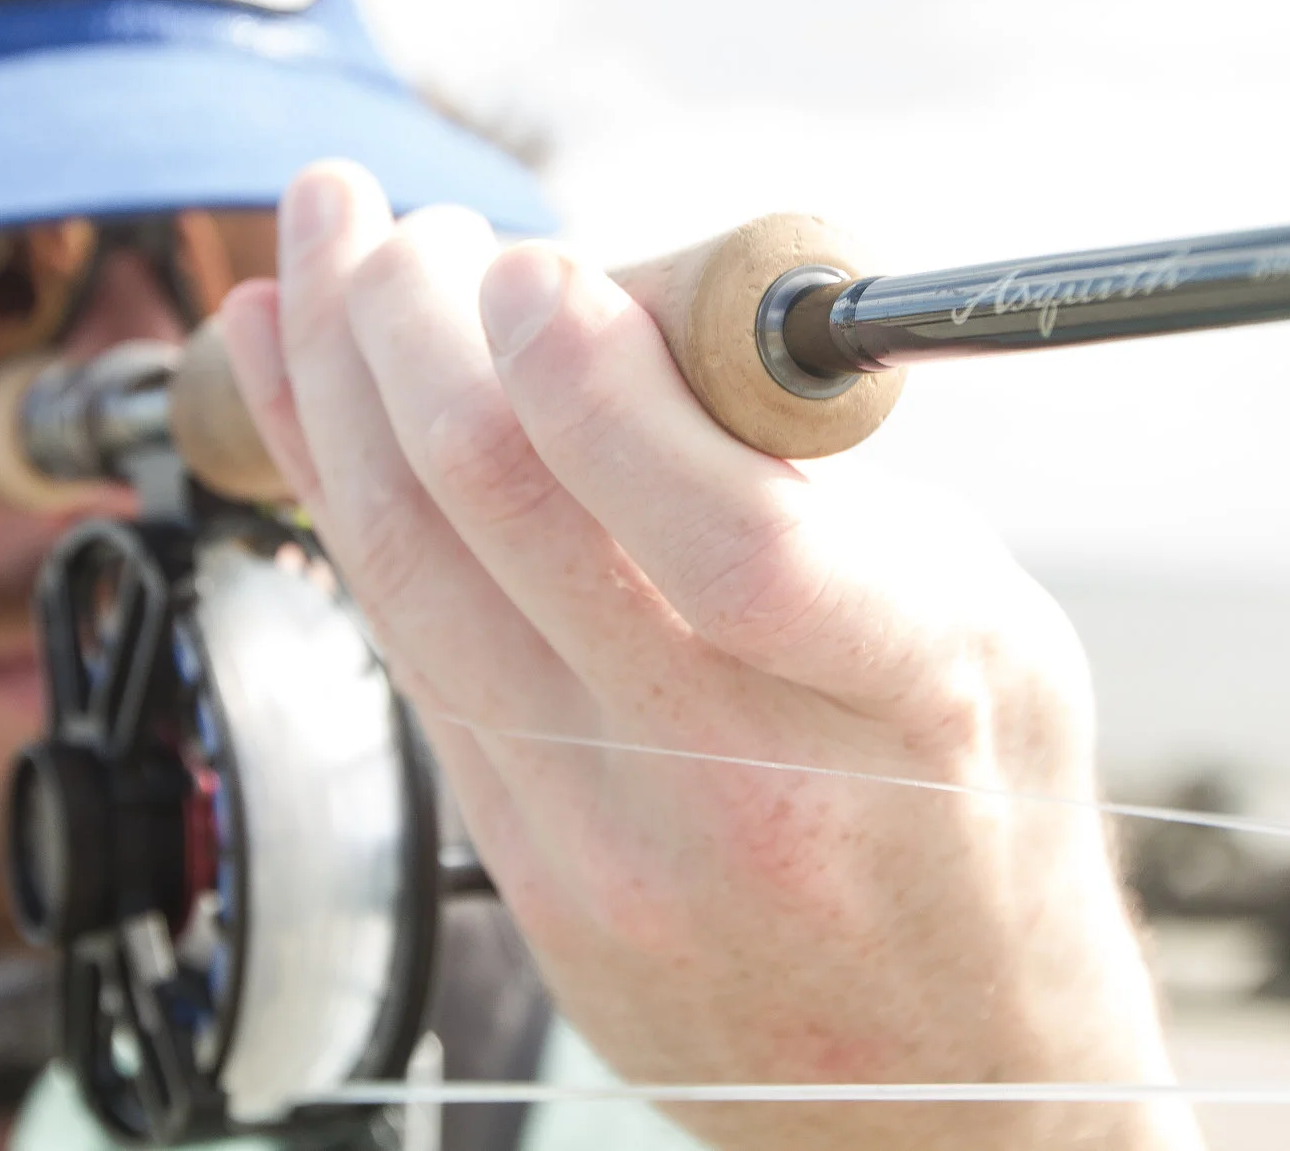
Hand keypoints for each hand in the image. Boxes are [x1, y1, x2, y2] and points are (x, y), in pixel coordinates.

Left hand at [218, 162, 1198, 1150]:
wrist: (940, 1090)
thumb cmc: (983, 817)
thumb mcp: (988, 620)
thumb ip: (818, 478)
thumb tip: (629, 311)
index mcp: (902, 697)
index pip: (718, 534)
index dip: (592, 377)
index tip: (529, 259)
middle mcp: (741, 783)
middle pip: (512, 526)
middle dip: (414, 332)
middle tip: (393, 224)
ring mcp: (609, 845)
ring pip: (414, 580)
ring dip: (336, 398)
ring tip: (312, 260)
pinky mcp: (524, 869)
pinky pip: (405, 650)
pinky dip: (340, 508)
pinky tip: (301, 410)